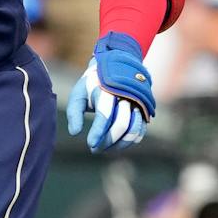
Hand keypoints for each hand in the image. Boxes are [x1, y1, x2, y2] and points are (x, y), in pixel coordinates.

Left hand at [66, 31, 155, 151]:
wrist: (116, 68)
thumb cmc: (93, 85)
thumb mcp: (79, 93)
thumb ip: (74, 112)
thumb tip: (75, 133)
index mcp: (107, 90)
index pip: (105, 114)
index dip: (98, 131)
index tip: (90, 144)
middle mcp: (126, 96)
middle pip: (121, 124)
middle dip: (108, 140)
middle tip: (94, 149)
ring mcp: (137, 103)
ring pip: (133, 129)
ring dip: (120, 144)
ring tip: (105, 149)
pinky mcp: (143, 110)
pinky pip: (140, 130)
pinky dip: (130, 141)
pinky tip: (116, 145)